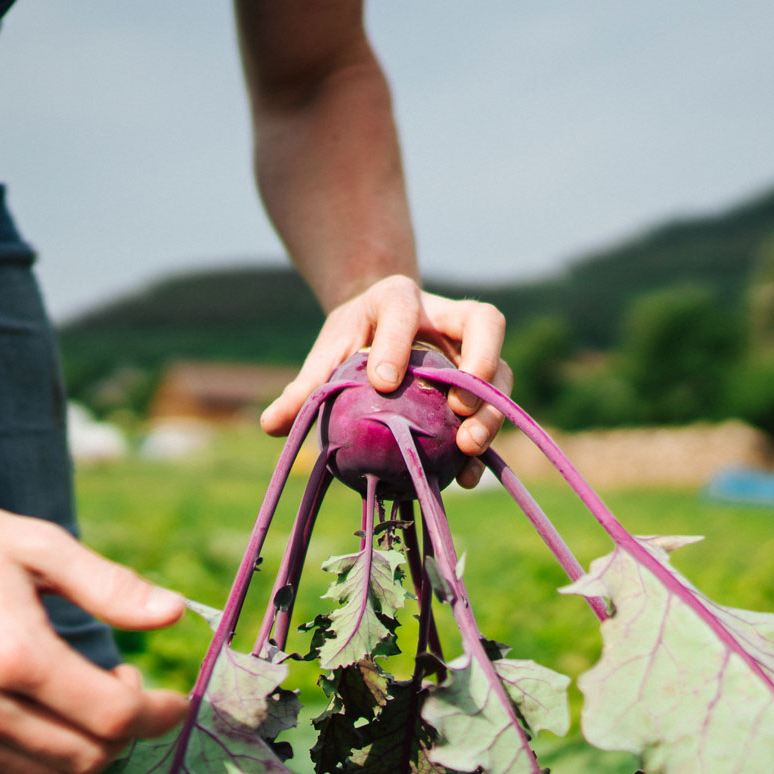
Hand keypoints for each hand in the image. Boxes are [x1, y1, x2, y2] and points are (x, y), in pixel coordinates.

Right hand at [0, 476, 189, 773]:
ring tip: (87, 697)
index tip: (176, 698)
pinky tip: (40, 709)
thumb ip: (110, 586)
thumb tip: (176, 613)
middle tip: (126, 686)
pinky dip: (37, 755)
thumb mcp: (38, 546)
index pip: (113, 716)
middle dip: (127, 732)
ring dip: (84, 749)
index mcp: (15, 656)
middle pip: (86, 756)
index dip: (158, 713)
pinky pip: (1, 772)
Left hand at [261, 274, 511, 487]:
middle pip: (484, 323)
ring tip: (469, 448)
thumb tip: (272, 425)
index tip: (383, 383)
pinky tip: (466, 476)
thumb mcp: (327, 353)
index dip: (396, 344)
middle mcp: (447, 314)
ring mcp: (473, 346)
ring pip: (501, 368)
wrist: (380, 327)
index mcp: (399, 298)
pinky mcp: (483, 379)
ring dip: (492, 409)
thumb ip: (305, 386)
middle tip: (457, 410)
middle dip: (478, 363)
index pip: (402, 311)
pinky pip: (495, 406)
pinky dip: (486, 441)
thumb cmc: (352, 339)